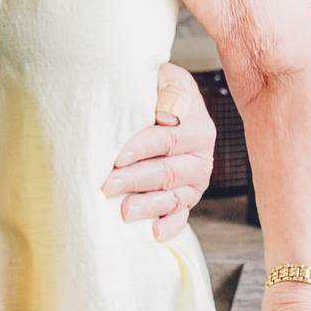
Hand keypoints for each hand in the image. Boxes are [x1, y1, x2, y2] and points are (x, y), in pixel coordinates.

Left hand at [101, 62, 216, 239]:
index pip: (167, 139)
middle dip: (136, 179)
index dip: (142, 147)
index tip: (118, 155)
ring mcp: (196, 178)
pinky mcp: (189, 196)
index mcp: (196, 124)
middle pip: (168, 171)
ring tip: (125, 211)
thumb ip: (162, 84)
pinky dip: (171, 225)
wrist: (173, 103)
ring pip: (174, 196)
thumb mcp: (164, 77)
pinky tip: (155, 233)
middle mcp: (201, 154)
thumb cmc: (160, 90)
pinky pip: (182, 214)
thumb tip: (157, 95)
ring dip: (149, 205)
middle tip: (109, 185)